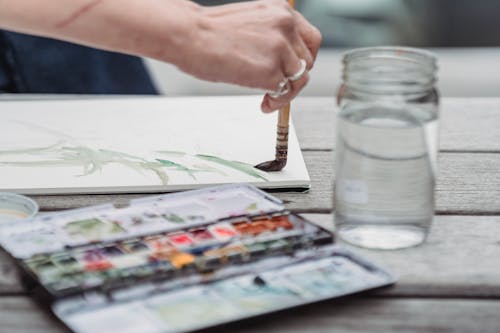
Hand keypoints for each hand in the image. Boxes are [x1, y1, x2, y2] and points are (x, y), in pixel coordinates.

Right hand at [176, 0, 321, 111]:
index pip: (311, 38)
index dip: (304, 58)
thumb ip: (270, 35)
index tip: (293, 69)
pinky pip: (286, 93)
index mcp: (280, 10)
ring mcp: (280, 49)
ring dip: (287, 92)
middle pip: (308, 60)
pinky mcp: (271, 71)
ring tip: (269, 98)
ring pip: (300, 78)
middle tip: (279, 86)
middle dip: (295, 76)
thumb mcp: (249, 22)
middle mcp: (285, 26)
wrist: (188, 35)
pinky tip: (264, 104)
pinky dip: (277, 102)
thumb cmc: (207, 31)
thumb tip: (279, 58)